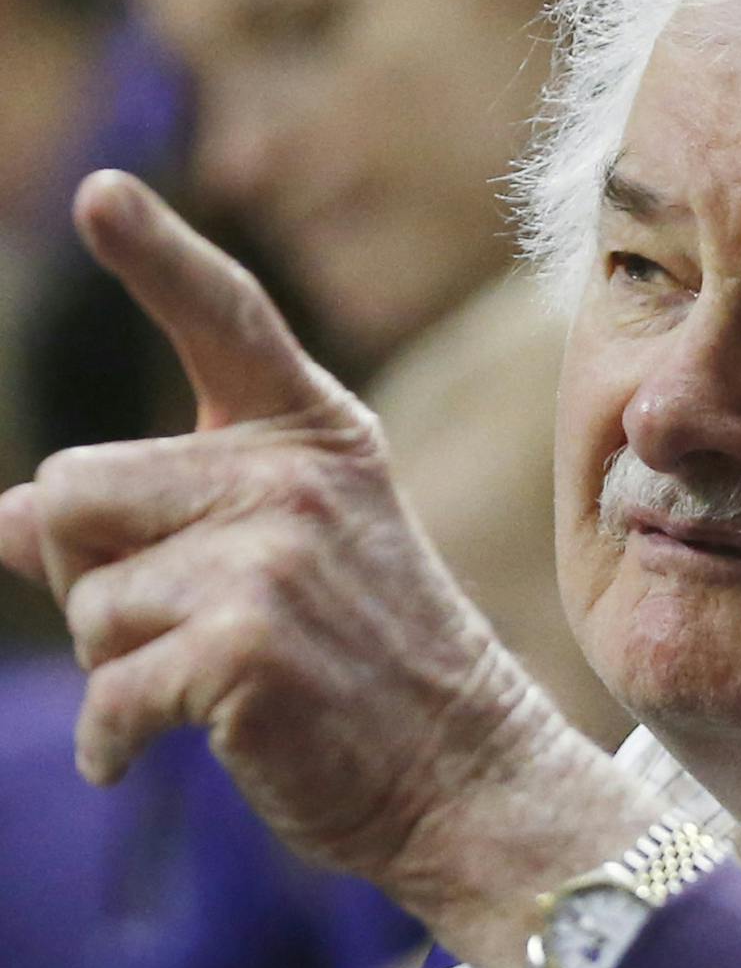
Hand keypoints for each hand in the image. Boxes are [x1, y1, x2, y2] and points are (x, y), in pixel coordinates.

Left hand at [0, 173, 661, 967]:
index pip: (227, 323)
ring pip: (83, 599)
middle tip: (195, 628)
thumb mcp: (276, 568)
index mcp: (315, 441)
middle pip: (74, 488)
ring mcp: (274, 560)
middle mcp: (295, 480)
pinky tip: (155, 752)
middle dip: (95, 573)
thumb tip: (4, 521)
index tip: (100, 192)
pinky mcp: (245, 647)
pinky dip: (114, 739)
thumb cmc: (364, 671)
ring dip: (116, 663)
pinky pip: (104, 691)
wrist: (467, 774)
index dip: (156, 255)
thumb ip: (151, 524)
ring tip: (219, 688)